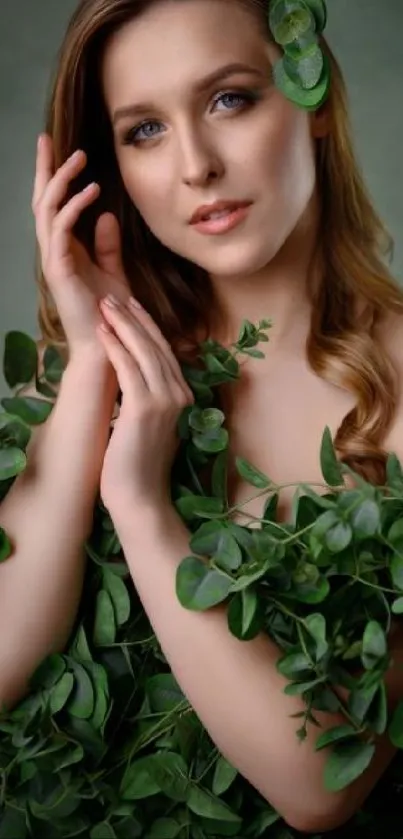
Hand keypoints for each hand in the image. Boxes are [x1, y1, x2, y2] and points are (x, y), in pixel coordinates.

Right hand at [32, 133, 131, 359]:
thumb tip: (106, 214)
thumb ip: (108, 245)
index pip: (53, 205)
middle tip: (48, 139)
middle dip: (44, 169)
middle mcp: (54, 251)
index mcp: (64, 249)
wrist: (107, 345)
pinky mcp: (59, 269)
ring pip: (47, 210)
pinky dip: (74, 207)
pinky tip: (91, 190)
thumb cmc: (109, 313)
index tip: (55, 147)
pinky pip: (61, 230)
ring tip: (78, 158)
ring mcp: (53, 259)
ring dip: (61, 181)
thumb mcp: (113, 271)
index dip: (51, 176)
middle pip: (41, 201)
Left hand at [96, 294, 194, 513]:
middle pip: (157, 345)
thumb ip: (148, 399)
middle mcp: (180, 394)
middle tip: (113, 296)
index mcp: (183, 396)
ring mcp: (165, 400)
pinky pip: (128, 368)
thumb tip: (132, 378)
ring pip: (144, 351)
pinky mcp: (145, 408)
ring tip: (104, 305)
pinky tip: (101, 332)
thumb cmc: (138, 466)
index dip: (146, 326)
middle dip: (134, 317)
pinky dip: (114, 347)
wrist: (141, 498)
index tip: (130, 306)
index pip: (164, 351)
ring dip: (123, 325)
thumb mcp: (150, 425)